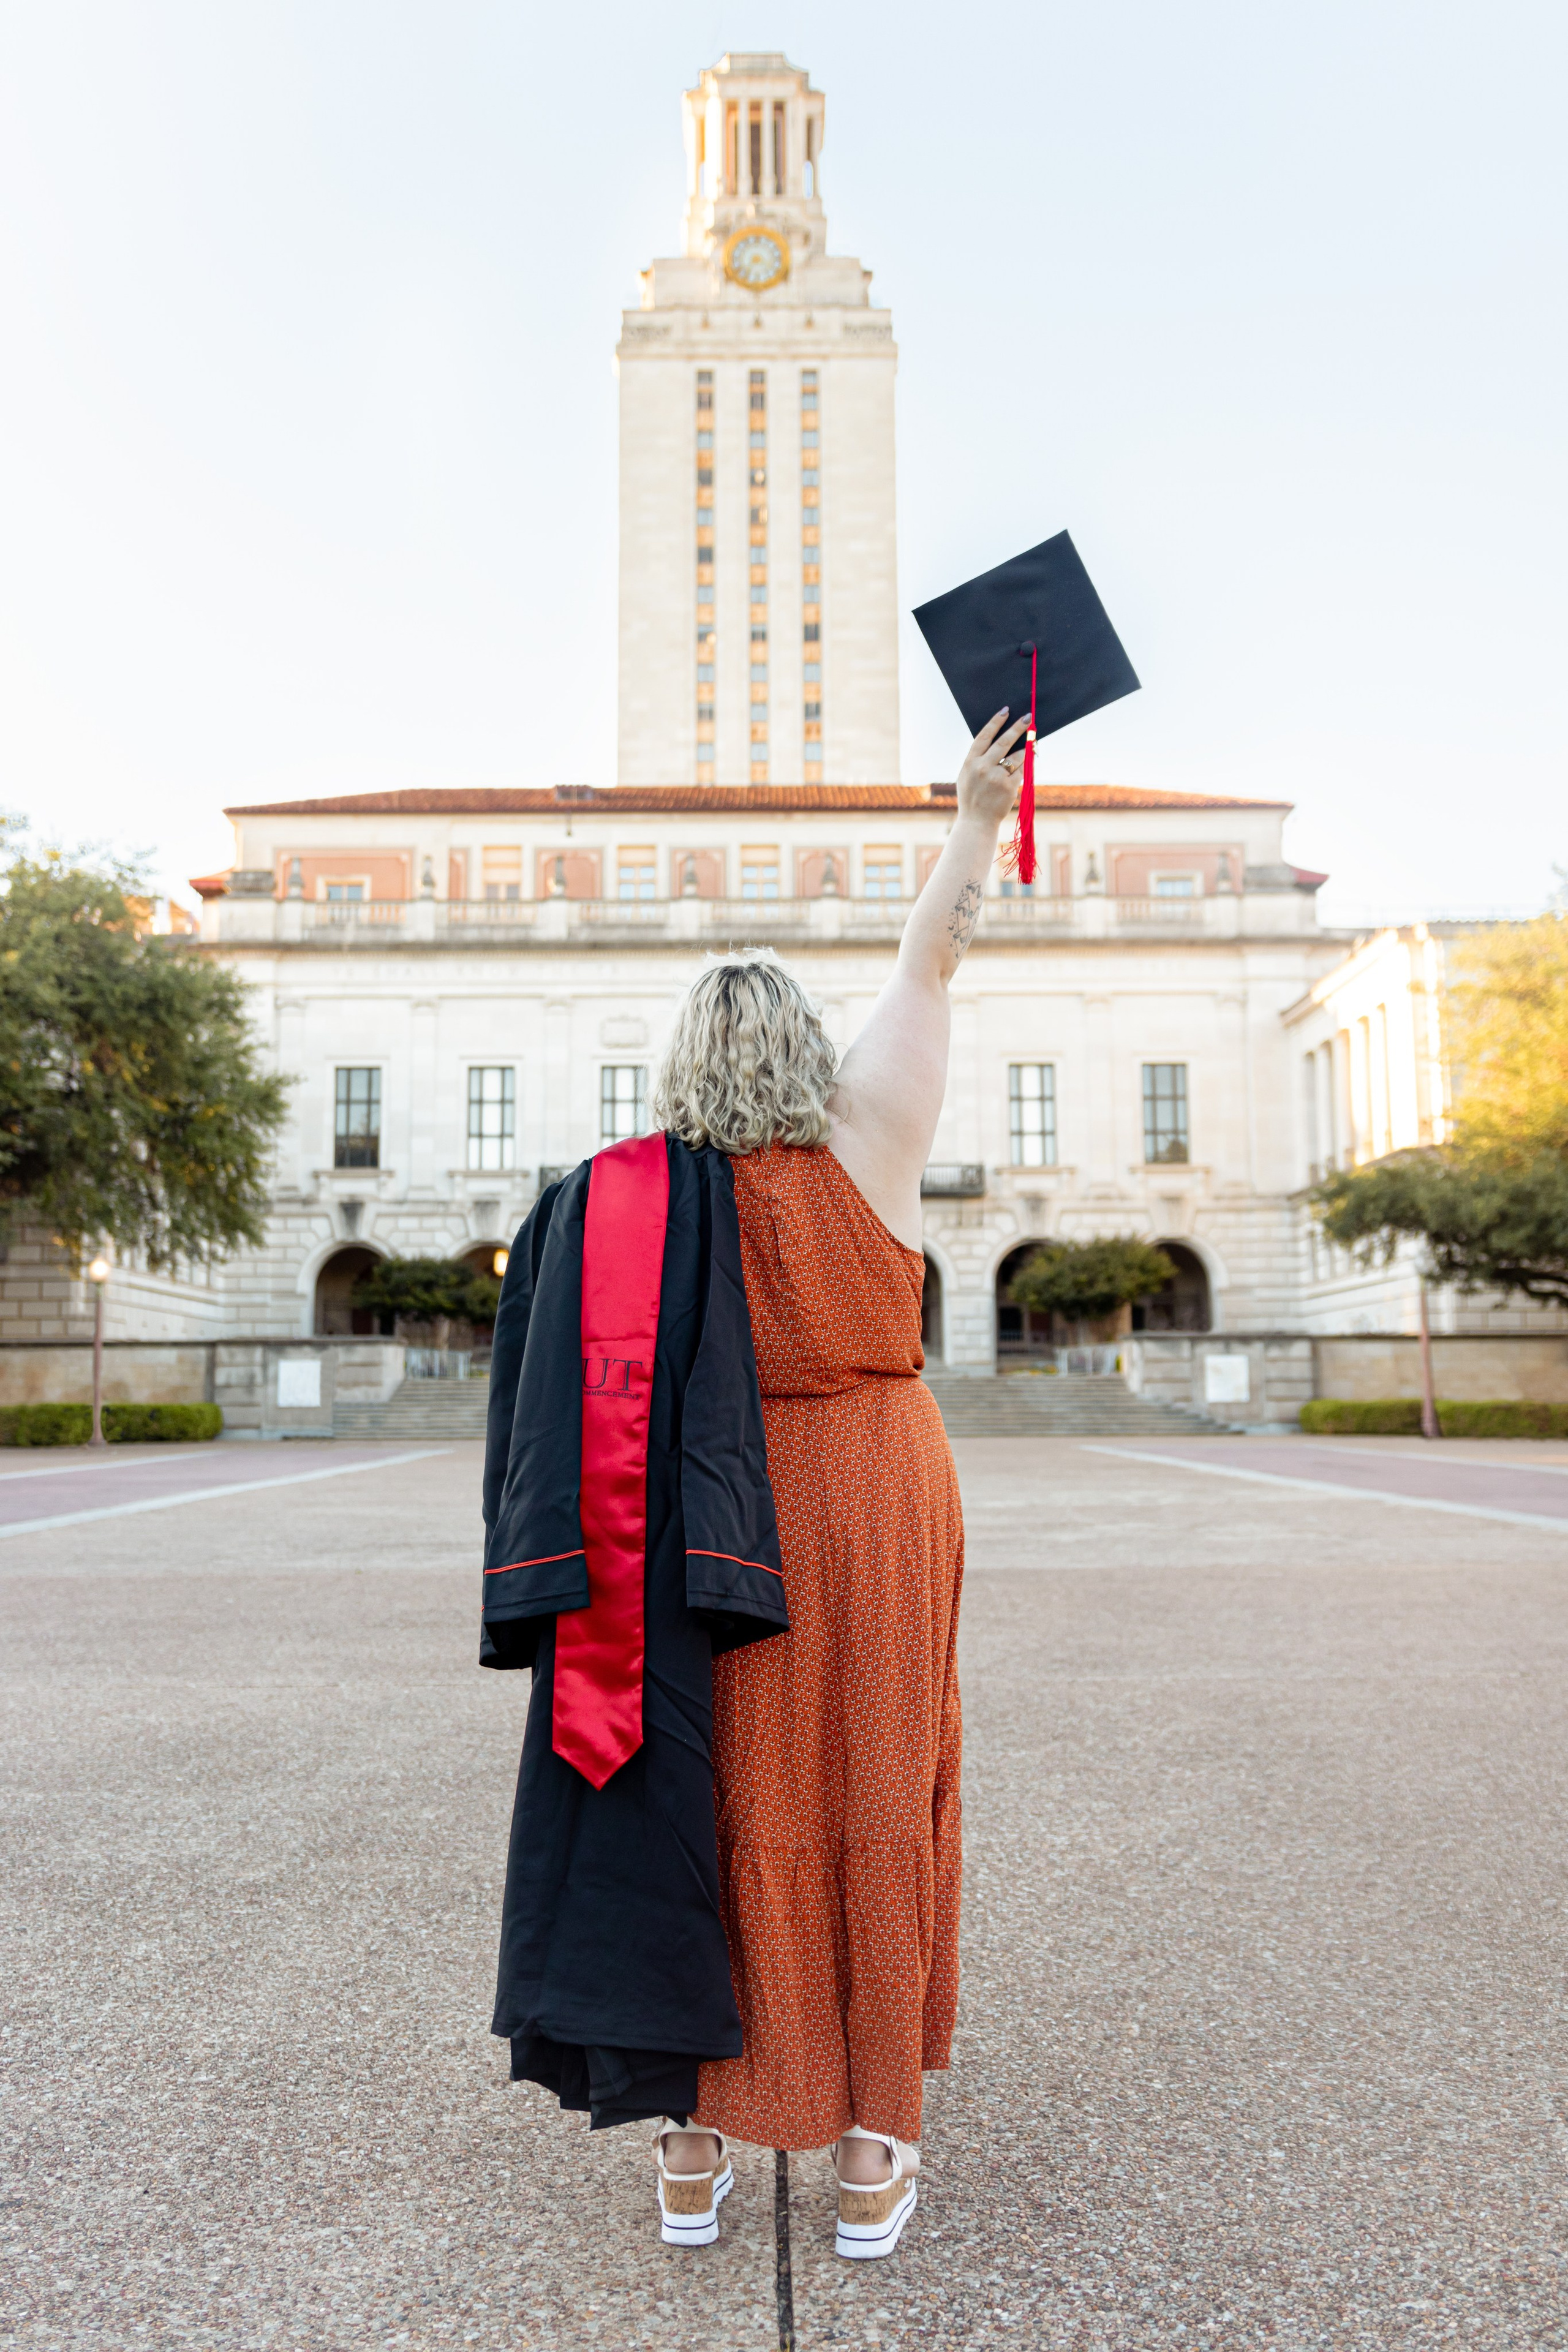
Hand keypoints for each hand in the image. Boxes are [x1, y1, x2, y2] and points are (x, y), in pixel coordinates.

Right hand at [955, 709, 1027, 828]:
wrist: (976, 822)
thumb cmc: (972, 798)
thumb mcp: (966, 776)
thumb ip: (977, 760)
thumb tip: (996, 741)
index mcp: (970, 762)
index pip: (984, 736)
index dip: (995, 722)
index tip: (1005, 711)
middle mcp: (982, 767)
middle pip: (1004, 742)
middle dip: (1017, 728)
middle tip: (1028, 718)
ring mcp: (996, 777)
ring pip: (1016, 757)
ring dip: (1024, 751)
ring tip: (1027, 748)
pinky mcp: (1009, 787)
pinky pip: (1022, 772)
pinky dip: (1024, 769)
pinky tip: (1026, 766)